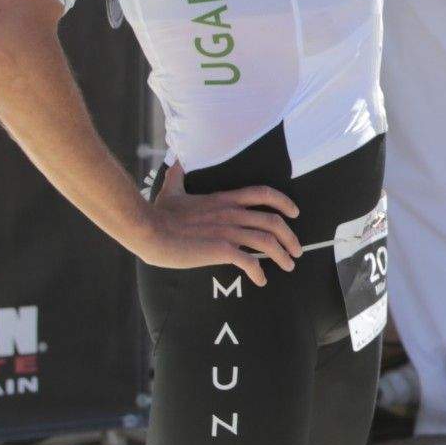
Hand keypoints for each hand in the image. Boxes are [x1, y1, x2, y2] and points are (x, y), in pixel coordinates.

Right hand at [132, 169, 300, 283]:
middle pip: (274, 221)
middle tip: (297, 250)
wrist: (148, 230)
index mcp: (224, 199)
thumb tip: (177, 163)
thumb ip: (178, 177)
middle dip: (291, 237)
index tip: (295, 213)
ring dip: (283, 255)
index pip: (263, 194)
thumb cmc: (158, 213)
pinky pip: (250, 261)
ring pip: (268, 241)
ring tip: (288, 265)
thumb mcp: (171, 191)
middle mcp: (232, 214)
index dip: (284, 202)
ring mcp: (228, 231)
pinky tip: (261, 280)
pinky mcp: (222, 250)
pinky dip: (259, 272)